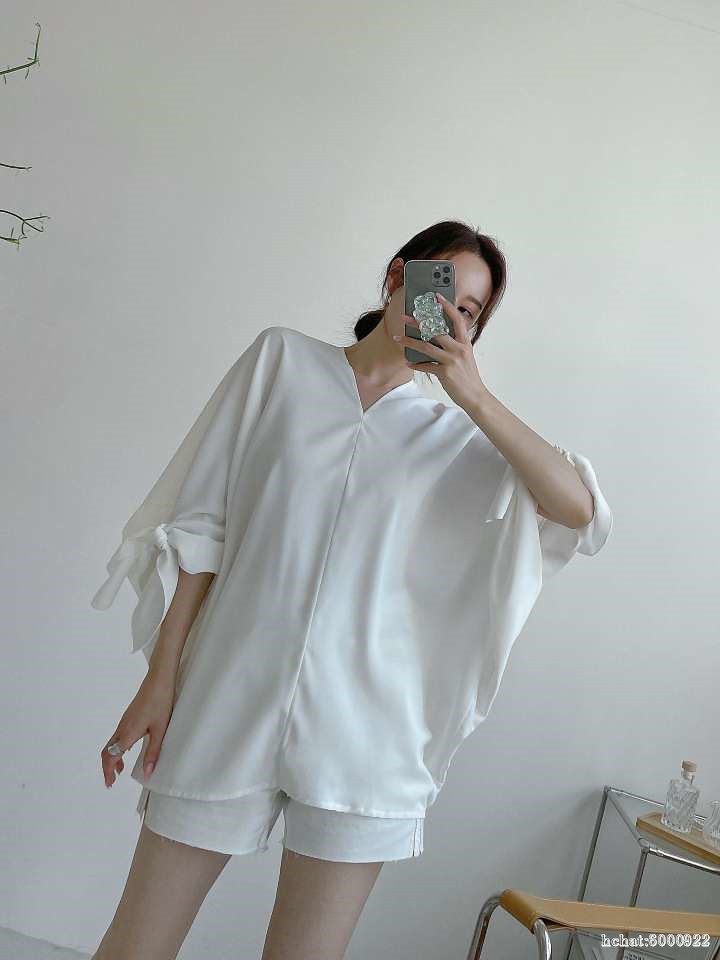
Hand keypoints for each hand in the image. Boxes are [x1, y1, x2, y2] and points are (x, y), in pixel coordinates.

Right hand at [100, 670, 175, 788]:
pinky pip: (117, 736)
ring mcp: (124, 721)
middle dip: (106, 767)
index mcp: (128, 732)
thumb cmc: (161, 702)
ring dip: (112, 758)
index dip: (108, 771)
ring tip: (119, 770)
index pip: (111, 756)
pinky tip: (127, 750)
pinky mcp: (129, 717)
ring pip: (111, 743)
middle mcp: (122, 727)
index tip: (109, 784)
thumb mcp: (160, 730)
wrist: (159, 680)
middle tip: (111, 781)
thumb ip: (153, 752)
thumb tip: (148, 773)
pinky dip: (117, 748)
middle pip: (106, 751)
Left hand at [394, 292, 489, 410]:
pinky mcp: (445, 373)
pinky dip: (416, 364)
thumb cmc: (468, 376)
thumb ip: (455, 345)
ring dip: (409, 342)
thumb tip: (438, 337)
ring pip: (426, 347)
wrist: (475, 396)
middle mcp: (459, 349)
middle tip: (405, 317)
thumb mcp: (465, 356)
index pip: (457, 319)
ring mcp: (452, 360)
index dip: (447, 306)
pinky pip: (426, 366)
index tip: (437, 297)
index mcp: (464, 343)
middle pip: (436, 331)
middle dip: (418, 322)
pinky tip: (408, 362)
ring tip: (397, 338)